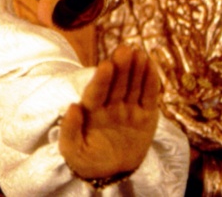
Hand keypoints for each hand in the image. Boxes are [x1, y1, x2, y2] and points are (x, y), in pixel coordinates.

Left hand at [60, 45, 160, 179]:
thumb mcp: (72, 150)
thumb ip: (70, 129)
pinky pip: (149, 96)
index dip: (101, 79)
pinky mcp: (145, 115)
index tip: (106, 65)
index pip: (96, 92)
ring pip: (133, 85)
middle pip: (116, 83)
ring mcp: (128, 109)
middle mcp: (110, 106)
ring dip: (136, 69)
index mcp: (91, 111)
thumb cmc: (86, 159)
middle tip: (125, 49)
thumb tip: (72, 107)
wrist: (109, 172)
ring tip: (139, 52)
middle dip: (121, 67)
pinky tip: (151, 65)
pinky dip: (151, 82)